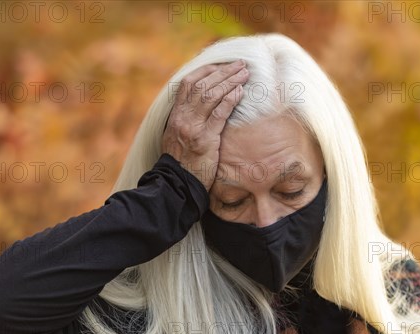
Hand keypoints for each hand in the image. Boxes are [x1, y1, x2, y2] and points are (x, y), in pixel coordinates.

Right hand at [162, 60, 247, 190]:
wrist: (176, 184)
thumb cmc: (182, 162)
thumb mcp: (178, 136)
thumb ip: (187, 120)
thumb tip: (202, 106)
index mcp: (175, 114)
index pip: (188, 83)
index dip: (206, 70)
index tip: (222, 63)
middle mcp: (182, 117)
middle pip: (201, 84)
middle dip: (222, 71)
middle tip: (240, 63)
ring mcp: (192, 127)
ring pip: (210, 95)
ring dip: (229, 81)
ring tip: (244, 73)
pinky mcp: (204, 139)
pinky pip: (218, 114)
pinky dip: (230, 100)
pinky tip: (240, 92)